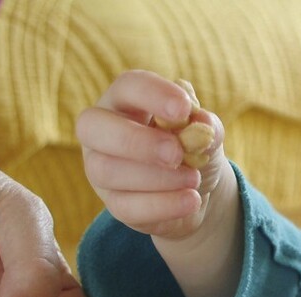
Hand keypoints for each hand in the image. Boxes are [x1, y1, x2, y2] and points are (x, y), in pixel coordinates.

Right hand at [77, 70, 228, 241]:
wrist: (196, 191)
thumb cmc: (193, 150)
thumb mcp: (207, 135)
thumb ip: (206, 125)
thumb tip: (203, 122)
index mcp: (125, 101)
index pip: (127, 86)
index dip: (152, 94)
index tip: (183, 109)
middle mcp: (101, 131)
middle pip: (93, 126)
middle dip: (138, 141)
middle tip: (177, 154)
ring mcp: (100, 169)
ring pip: (107, 170)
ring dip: (157, 177)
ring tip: (193, 179)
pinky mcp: (113, 203)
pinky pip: (126, 206)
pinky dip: (163, 205)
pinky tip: (191, 200)